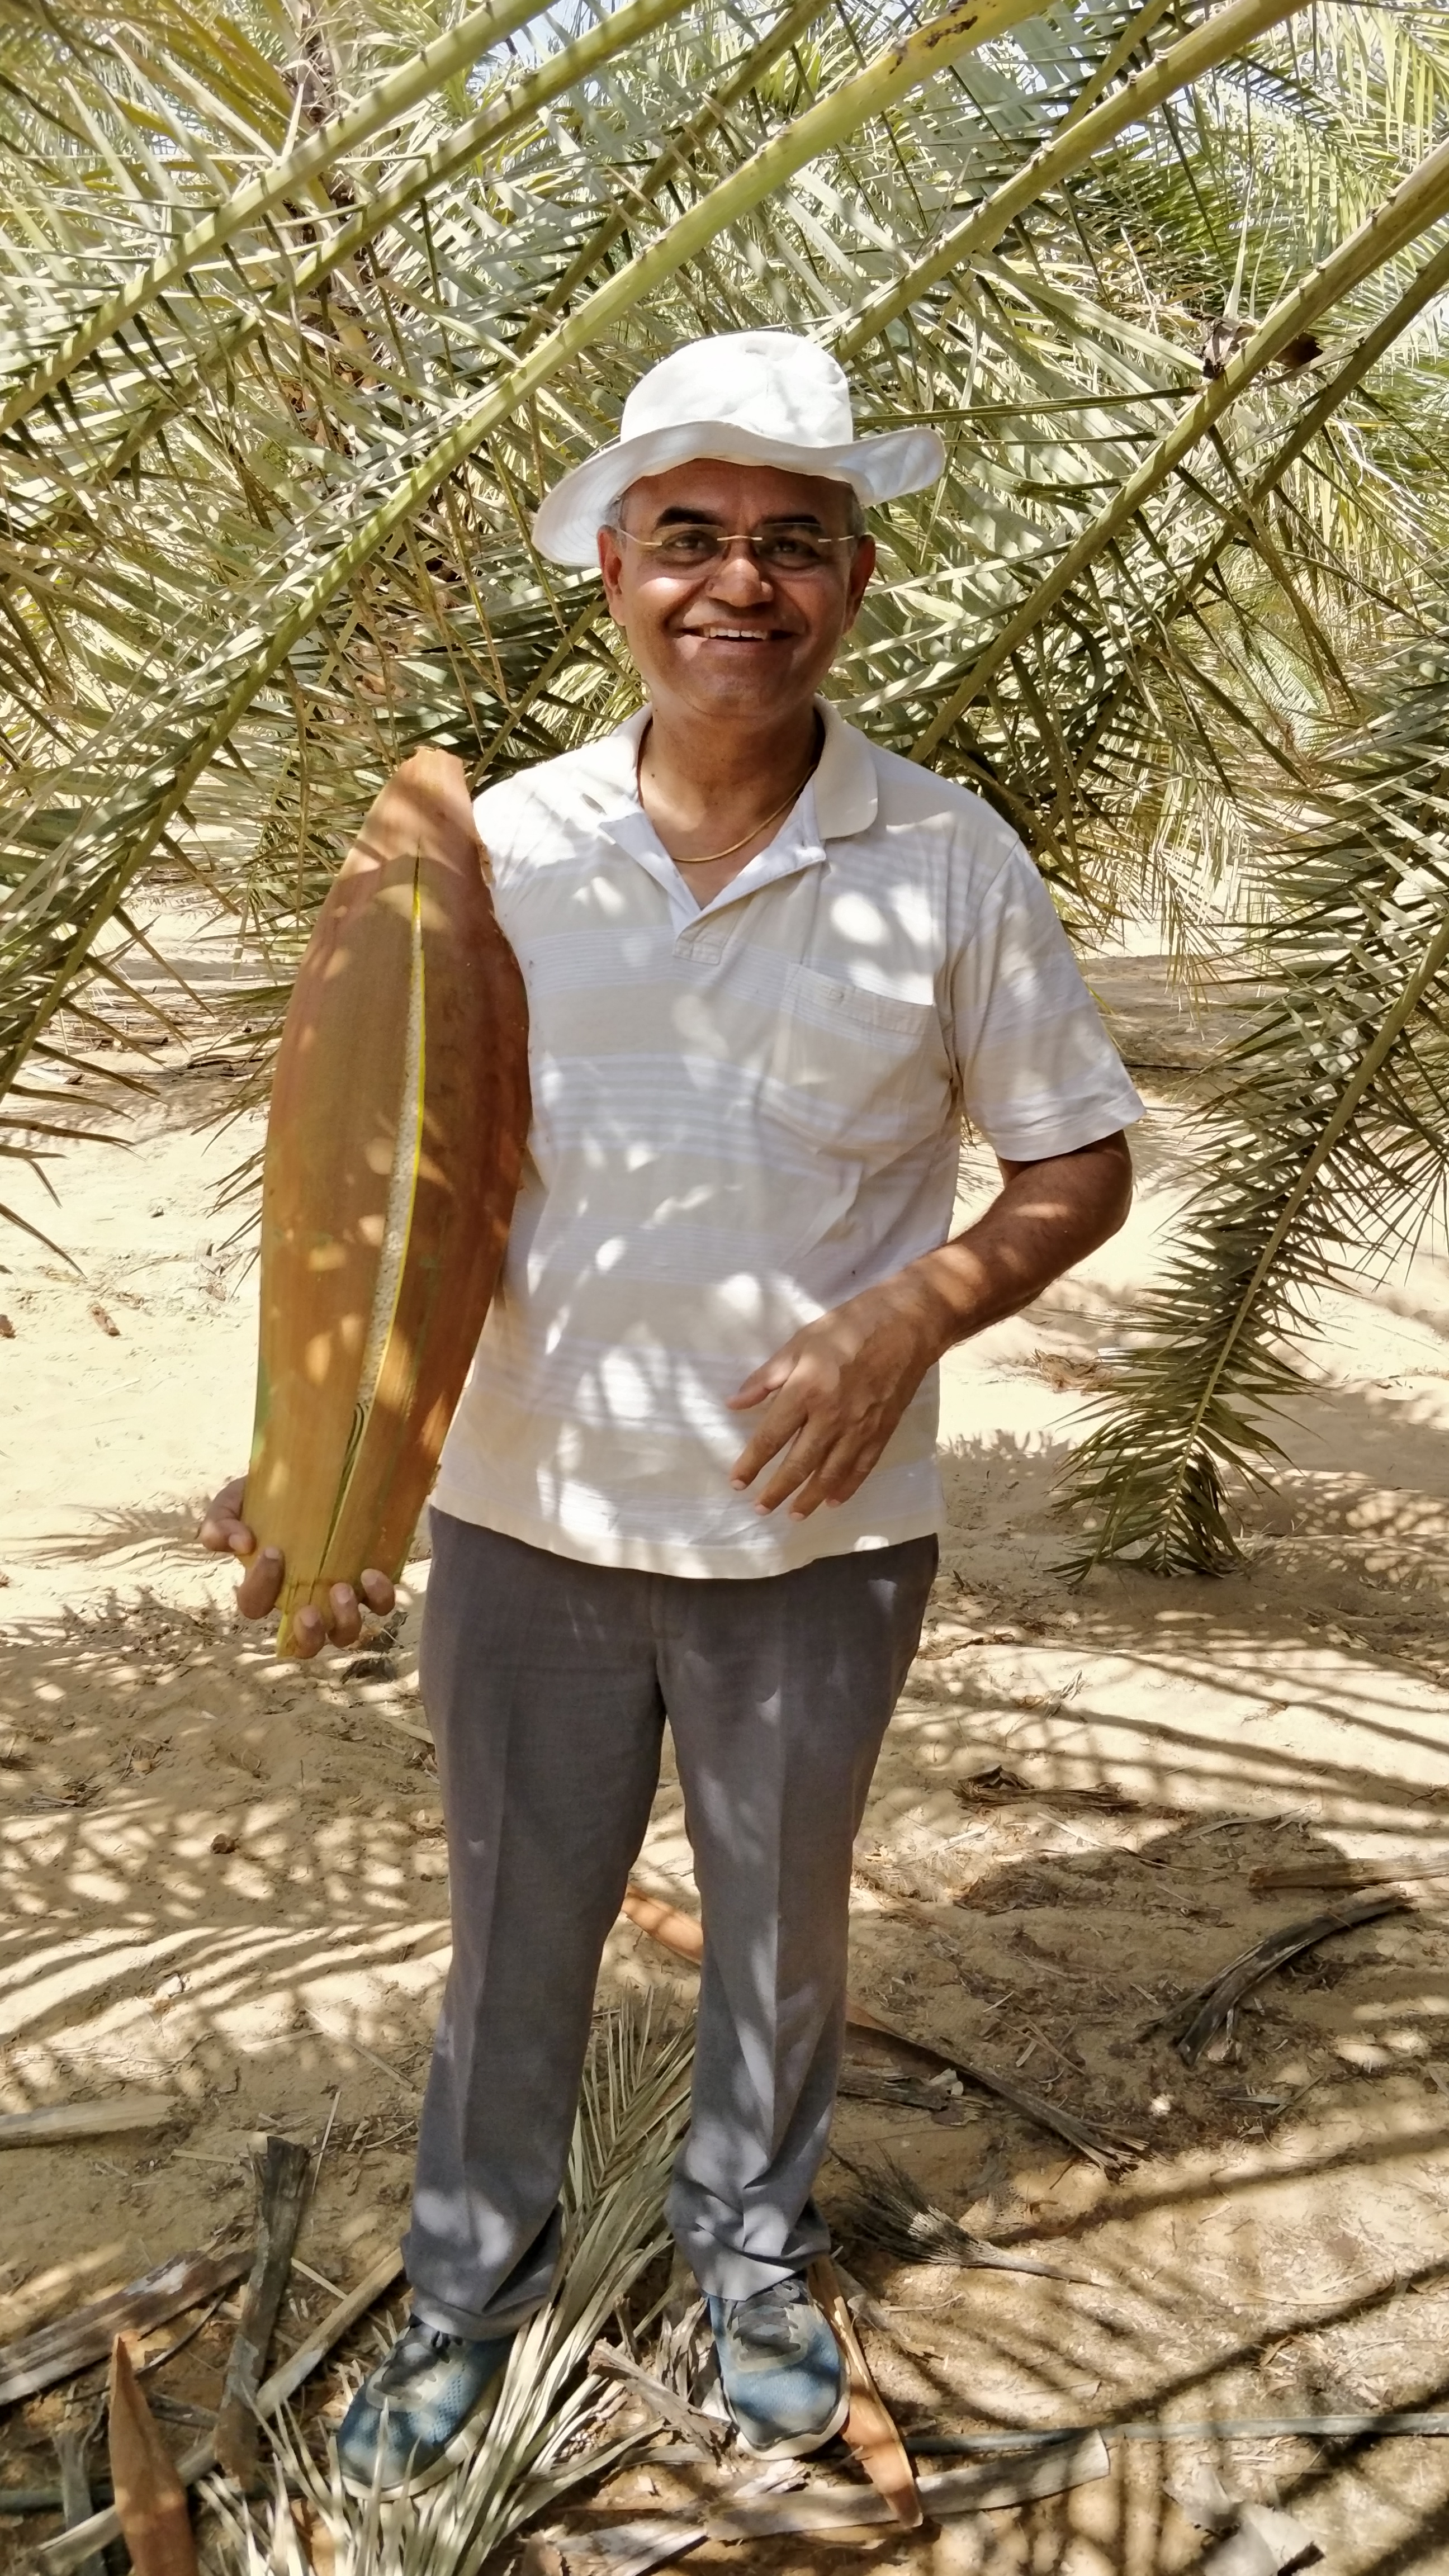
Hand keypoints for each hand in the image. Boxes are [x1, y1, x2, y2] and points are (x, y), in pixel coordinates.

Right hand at [198, 1476, 395, 1658]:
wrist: (311, 1475)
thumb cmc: (266, 1497)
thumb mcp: (234, 1502)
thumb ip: (221, 1522)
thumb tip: (240, 1544)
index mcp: (266, 1588)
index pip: (255, 1605)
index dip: (260, 1587)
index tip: (272, 1552)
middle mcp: (304, 1602)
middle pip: (305, 1645)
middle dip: (308, 1636)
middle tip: (308, 1609)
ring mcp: (338, 1597)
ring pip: (345, 1633)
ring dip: (345, 1620)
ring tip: (342, 1589)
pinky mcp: (369, 1583)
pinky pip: (381, 1605)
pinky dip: (380, 1597)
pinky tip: (372, 1573)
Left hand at [726, 1279, 943, 1519]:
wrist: (907, 1324)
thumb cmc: (848, 1326)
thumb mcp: (800, 1342)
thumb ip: (766, 1377)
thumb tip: (734, 1403)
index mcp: (806, 1390)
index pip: (771, 1437)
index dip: (752, 1463)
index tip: (737, 1482)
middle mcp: (831, 1416)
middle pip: (799, 1463)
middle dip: (777, 1490)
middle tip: (761, 1509)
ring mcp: (860, 1427)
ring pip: (831, 1473)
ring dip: (810, 1497)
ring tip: (794, 1515)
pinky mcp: (882, 1430)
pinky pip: (861, 1467)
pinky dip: (847, 1487)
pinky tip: (833, 1500)